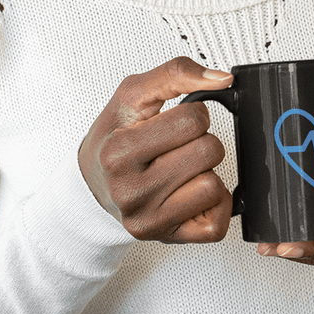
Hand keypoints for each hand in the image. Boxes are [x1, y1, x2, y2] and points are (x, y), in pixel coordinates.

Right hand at [79, 57, 233, 243]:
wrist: (91, 184)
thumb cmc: (114, 137)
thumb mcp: (132, 95)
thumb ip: (176, 74)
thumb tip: (222, 80)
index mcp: (119, 151)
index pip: (193, 120)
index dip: (192, 113)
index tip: (173, 121)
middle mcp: (130, 191)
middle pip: (209, 152)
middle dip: (201, 141)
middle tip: (176, 146)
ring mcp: (148, 220)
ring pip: (214, 186)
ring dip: (205, 172)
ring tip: (180, 169)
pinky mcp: (167, 239)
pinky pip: (218, 223)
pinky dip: (213, 203)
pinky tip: (190, 192)